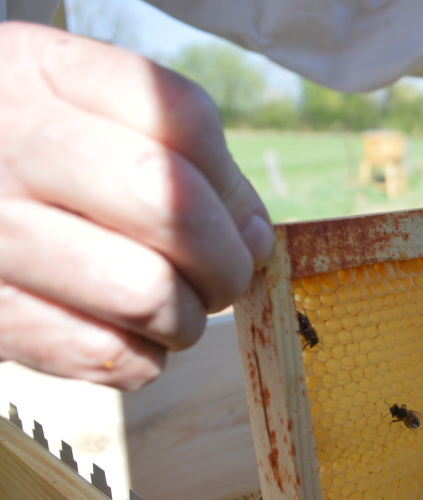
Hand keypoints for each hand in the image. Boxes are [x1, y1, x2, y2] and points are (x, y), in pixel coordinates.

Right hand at [0, 22, 272, 389]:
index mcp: (41, 73)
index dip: (235, 186)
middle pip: (172, 205)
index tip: (242, 222)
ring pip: (147, 294)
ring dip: (184, 319)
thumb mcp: (77, 114)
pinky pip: (107, 355)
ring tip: (170, 310)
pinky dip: (140, 357)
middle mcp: (10, 145)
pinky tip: (124, 334)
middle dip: (226, 261)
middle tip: (222, 279)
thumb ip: (173, 153)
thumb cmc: (23, 165)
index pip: (183, 116)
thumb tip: (254, 234)